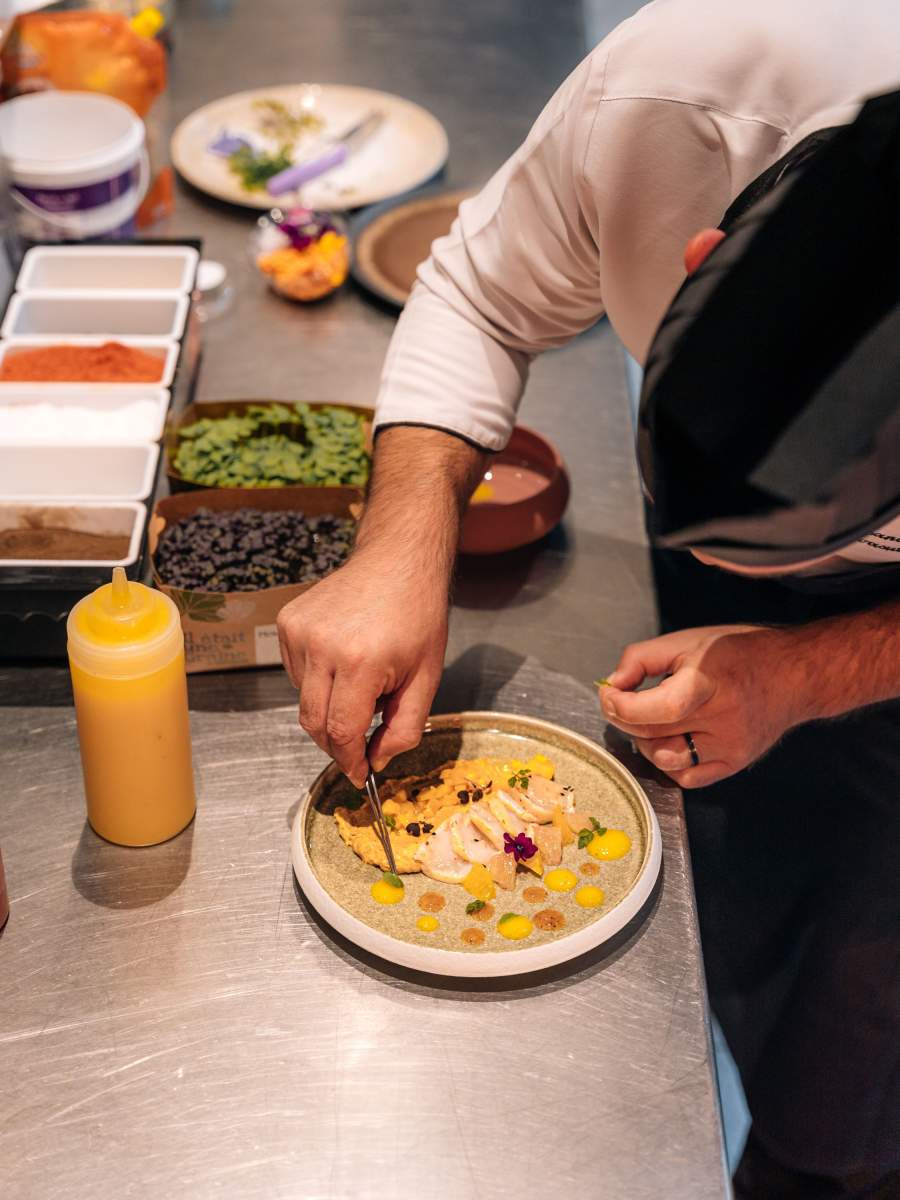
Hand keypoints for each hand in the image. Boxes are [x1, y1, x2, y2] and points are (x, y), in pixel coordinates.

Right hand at [277, 553, 447, 787]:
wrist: (398, 559)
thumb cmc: (418, 615)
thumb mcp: (426, 677)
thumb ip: (404, 727)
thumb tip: (377, 761)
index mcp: (360, 662)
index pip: (341, 731)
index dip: (350, 760)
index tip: (359, 773)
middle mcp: (321, 646)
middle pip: (314, 722)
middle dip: (336, 744)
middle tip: (359, 746)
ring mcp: (299, 631)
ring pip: (303, 699)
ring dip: (329, 707)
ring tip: (363, 682)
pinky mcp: (288, 622)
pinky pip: (295, 673)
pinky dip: (317, 681)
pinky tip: (343, 661)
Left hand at [600, 624, 802, 787]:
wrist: (794, 675)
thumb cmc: (739, 653)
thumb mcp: (686, 640)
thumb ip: (641, 659)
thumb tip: (612, 684)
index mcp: (709, 682)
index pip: (656, 709)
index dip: (622, 706)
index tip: (609, 694)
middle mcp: (722, 718)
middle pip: (654, 732)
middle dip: (624, 718)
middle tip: (621, 703)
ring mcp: (730, 745)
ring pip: (666, 760)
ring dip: (645, 742)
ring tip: (651, 720)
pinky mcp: (735, 762)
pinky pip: (687, 776)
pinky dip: (669, 762)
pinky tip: (671, 739)